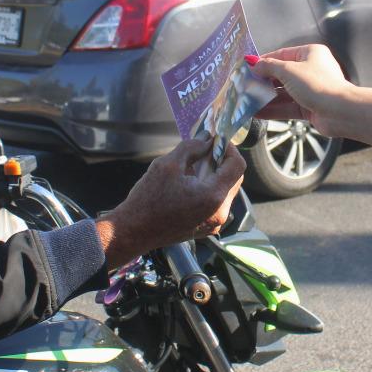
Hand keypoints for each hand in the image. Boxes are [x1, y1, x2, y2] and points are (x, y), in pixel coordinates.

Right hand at [97, 136, 245, 267]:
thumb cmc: (148, 199)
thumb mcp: (168, 164)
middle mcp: (220, 212)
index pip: (237, 166)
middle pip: (233, 179)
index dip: (229, 148)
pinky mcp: (206, 228)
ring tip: (192, 169)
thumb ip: (192, 147)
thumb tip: (207, 139)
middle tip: (203, 151)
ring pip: (224, 191)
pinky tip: (188, 185)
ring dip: (214, 176)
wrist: (134, 232)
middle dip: (221, 162)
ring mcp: (214, 223)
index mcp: (213, 196)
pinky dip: (208, 190)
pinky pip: (215, 204)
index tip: (216, 140)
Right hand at [248, 44, 354, 135]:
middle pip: (281, 75)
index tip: (247, 68)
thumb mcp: (288, 71)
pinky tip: (256, 113)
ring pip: (284, 92)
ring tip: (247, 102)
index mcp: (310, 54)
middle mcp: (311, 70)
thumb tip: (253, 63)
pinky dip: (273, 110)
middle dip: (263, 82)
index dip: (264, 61)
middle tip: (244, 86)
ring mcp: (310, 90)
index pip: (282, 54)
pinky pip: (288, 106)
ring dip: (266, 98)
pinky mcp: (310, 107)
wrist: (340, 112)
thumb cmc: (317, 85)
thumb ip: (268, 66)